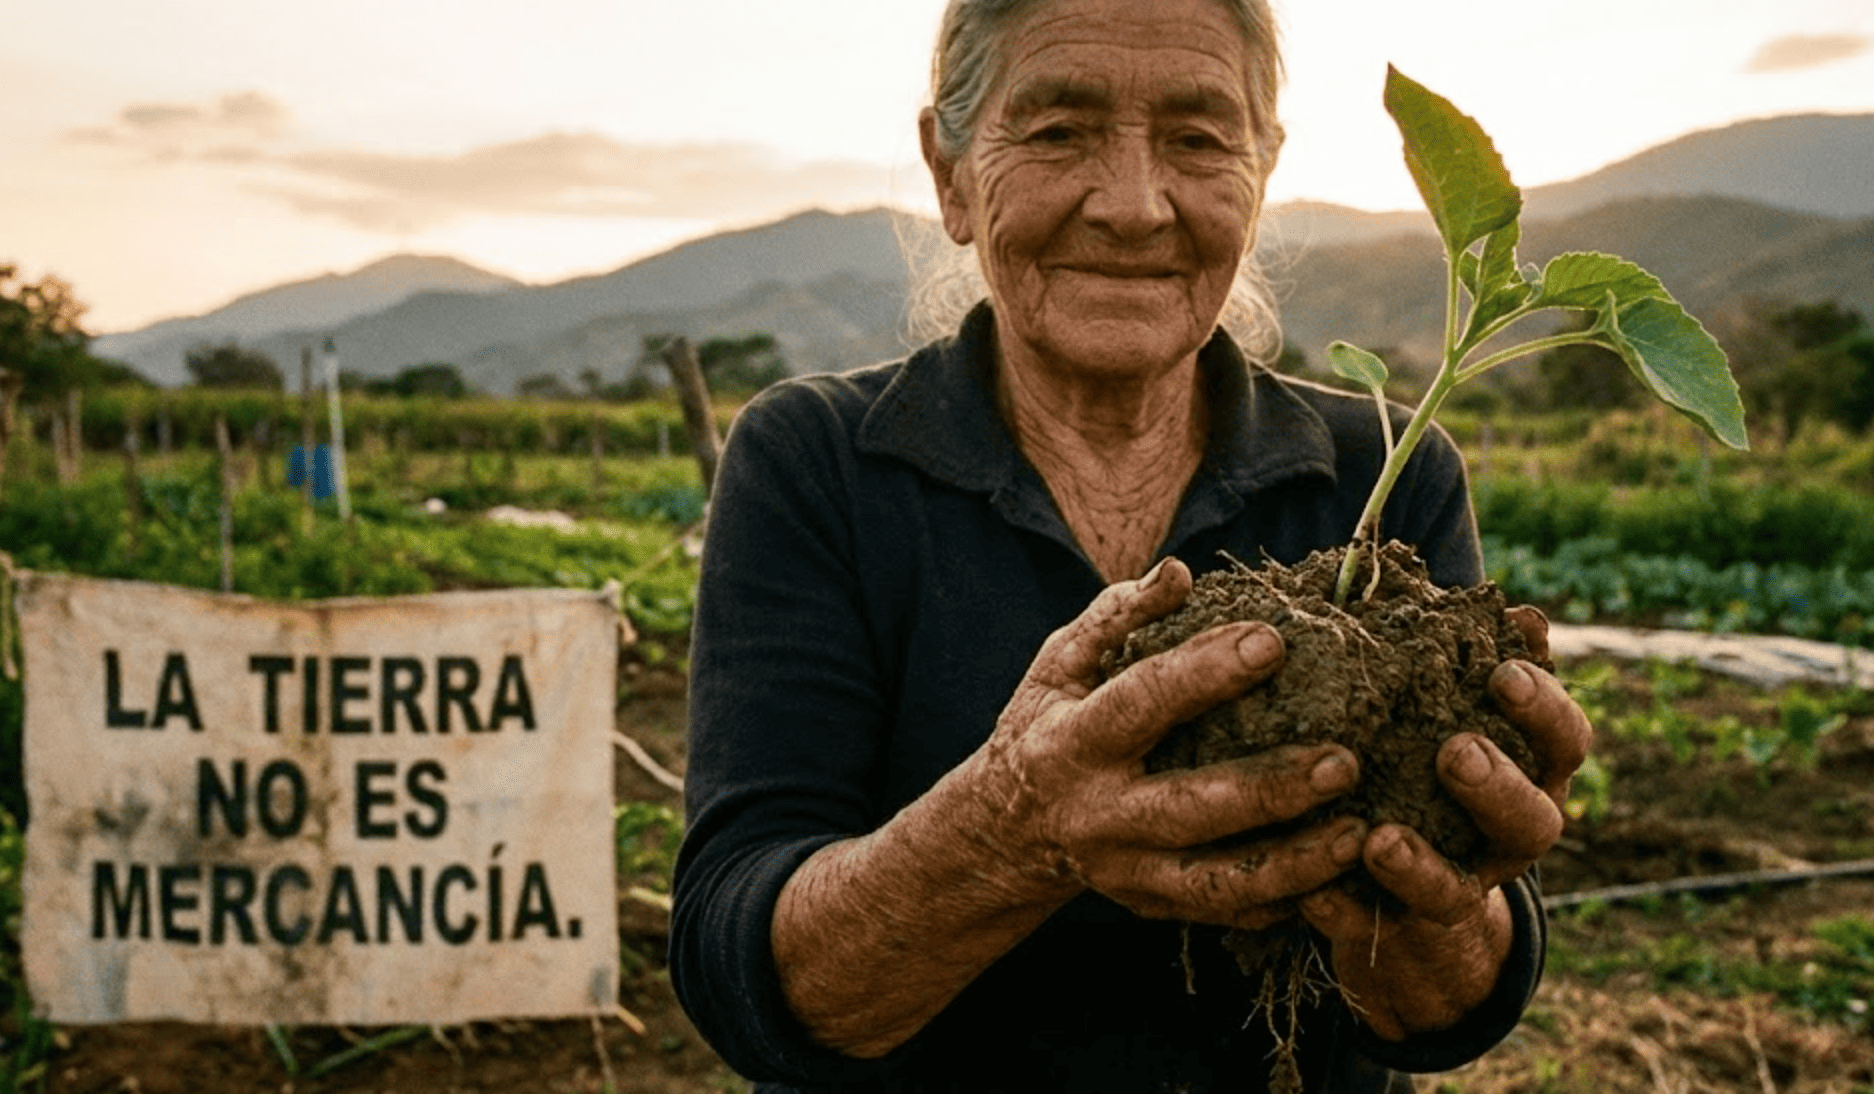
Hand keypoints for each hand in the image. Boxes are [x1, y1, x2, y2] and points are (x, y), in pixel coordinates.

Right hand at [979, 557, 1367, 930]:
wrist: (1007, 826)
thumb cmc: (1049, 721)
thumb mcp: (1061, 660)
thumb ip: (1118, 615)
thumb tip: (1182, 572)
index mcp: (1074, 741)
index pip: (1141, 703)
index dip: (1204, 673)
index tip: (1273, 642)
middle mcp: (1099, 814)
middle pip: (1189, 809)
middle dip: (1269, 789)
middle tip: (1345, 762)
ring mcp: (1125, 870)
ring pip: (1215, 882)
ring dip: (1293, 864)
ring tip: (1358, 833)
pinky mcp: (1150, 905)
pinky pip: (1222, 913)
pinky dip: (1280, 904)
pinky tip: (1334, 880)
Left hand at [1298, 605, 1591, 1038]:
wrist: (1403, 876)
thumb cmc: (1424, 751)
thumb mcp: (1447, 706)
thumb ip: (1468, 659)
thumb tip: (1515, 606)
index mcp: (1531, 771)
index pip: (1565, 740)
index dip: (1545, 707)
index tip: (1504, 670)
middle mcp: (1508, 835)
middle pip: (1532, 821)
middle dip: (1496, 787)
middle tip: (1455, 752)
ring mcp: (1460, 887)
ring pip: (1457, 890)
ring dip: (1420, 865)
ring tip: (1379, 838)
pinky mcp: (1398, 928)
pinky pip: (1373, 927)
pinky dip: (1342, 908)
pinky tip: (1308, 886)